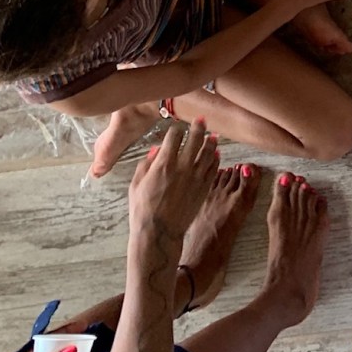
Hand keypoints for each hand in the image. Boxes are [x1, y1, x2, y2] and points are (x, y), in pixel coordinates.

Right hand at [129, 118, 219, 245]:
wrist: (159, 232)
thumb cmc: (143, 210)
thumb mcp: (136, 185)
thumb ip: (146, 164)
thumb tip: (156, 149)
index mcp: (163, 164)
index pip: (174, 137)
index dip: (176, 130)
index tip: (177, 129)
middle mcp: (182, 168)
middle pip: (195, 140)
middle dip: (198, 127)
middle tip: (201, 119)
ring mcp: (195, 178)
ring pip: (208, 153)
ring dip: (211, 142)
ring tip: (212, 135)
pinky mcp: (204, 188)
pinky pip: (213, 169)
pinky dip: (215, 159)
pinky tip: (216, 154)